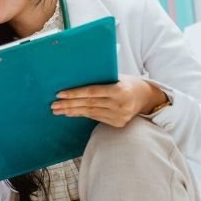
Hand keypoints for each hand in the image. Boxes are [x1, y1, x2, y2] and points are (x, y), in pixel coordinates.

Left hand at [51, 75, 166, 127]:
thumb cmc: (128, 83)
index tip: (60, 94)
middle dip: (69, 104)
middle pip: (89, 104)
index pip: (92, 92)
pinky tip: (70, 113)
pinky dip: (82, 115)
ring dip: (72, 111)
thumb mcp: (117, 77)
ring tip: (58, 110)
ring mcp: (120, 116)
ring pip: (90, 113)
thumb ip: (101, 79)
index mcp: (120, 90)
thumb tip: (76, 78)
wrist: (147, 97)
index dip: (75, 93)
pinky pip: (96, 118)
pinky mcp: (118, 123)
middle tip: (54, 105)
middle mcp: (121, 104)